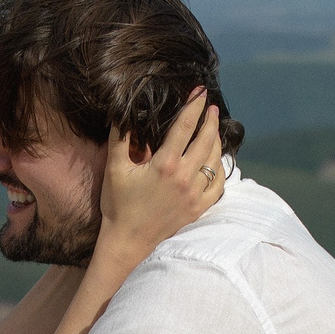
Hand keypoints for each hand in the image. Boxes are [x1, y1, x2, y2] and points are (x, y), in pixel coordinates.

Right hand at [96, 90, 223, 259]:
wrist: (128, 241)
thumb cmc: (118, 205)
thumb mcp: (115, 169)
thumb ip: (120, 139)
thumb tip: (122, 114)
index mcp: (165, 164)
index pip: (185, 127)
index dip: (194, 106)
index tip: (200, 92)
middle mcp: (185, 178)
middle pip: (206, 140)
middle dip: (210, 120)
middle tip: (212, 107)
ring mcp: (195, 194)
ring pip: (215, 161)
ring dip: (216, 142)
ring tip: (214, 130)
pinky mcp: (199, 208)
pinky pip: (218, 185)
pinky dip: (219, 170)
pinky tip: (215, 161)